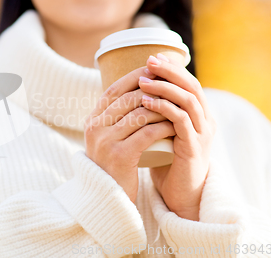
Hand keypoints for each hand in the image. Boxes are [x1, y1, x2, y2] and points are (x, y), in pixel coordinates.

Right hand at [85, 66, 174, 202]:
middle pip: (128, 98)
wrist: (106, 199)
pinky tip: (176, 124)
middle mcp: (94, 128)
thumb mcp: (106, 140)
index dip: (134, 77)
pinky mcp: (120, 155)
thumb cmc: (113, 167)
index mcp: (91, 121)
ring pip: (140, 113)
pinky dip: (164, 126)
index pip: (113, 90)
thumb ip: (113, 119)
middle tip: (173, 86)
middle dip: (153, 88)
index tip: (154, 71)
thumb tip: (134, 92)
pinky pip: (147, 133)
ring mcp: (105, 141)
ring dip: (162, 106)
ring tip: (178, 105)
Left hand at [139, 53, 216, 220]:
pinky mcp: (194, 146)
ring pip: (188, 100)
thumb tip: (131, 93)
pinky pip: (181, 120)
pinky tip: (146, 103)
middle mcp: (205, 120)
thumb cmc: (166, 160)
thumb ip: (156, 114)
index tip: (151, 58)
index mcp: (199, 114)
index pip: (188, 82)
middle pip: (191, 85)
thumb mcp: (162, 131)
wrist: (179, 192)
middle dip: (169, 71)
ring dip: (164, 88)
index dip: (172, 69)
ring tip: (143, 81)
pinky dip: (163, 108)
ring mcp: (202, 133)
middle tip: (149, 61)